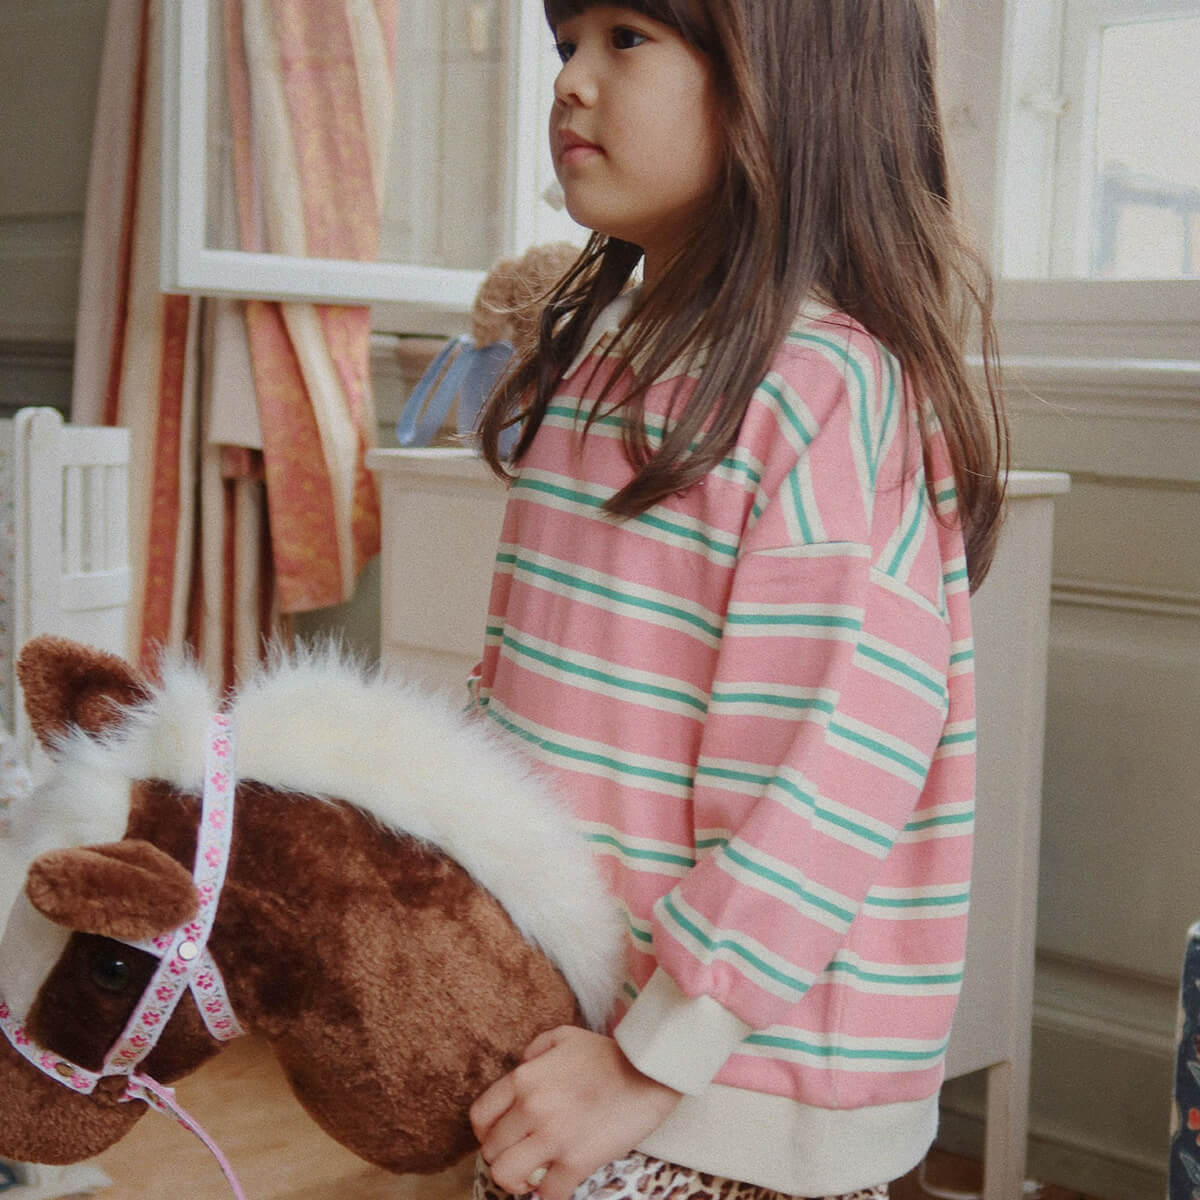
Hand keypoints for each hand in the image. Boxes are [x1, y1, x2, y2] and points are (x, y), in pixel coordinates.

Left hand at [469, 1026, 680, 1199]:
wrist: (648, 1072)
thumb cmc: (609, 1054)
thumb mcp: (565, 1037)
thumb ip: (535, 1050)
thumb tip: (522, 1068)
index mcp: (525, 1078)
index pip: (480, 1116)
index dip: (485, 1132)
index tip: (500, 1137)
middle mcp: (531, 1108)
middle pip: (490, 1150)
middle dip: (502, 1156)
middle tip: (520, 1156)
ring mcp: (553, 1137)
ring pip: (507, 1176)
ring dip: (516, 1181)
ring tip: (531, 1176)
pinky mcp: (577, 1161)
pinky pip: (548, 1195)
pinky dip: (548, 1196)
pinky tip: (555, 1186)